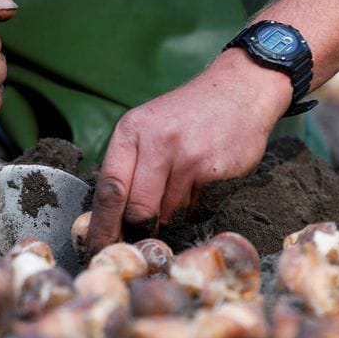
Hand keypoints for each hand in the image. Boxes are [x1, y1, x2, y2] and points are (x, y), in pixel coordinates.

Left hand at [86, 49, 292, 250]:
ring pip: (169, 212)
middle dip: (138, 228)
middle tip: (140, 236)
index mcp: (132, 131)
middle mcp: (158, 142)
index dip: (103, 225)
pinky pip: (196, 207)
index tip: (98, 247)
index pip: (109, 188)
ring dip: (171, 212)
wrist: (240, 90)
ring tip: (181, 183)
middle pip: (137, 209)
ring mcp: (189, 158)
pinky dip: (195, 203)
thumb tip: (112, 217)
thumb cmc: (187, 114)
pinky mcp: (215, 171)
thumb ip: (129, 165)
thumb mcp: (147, 126)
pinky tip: (202, 178)